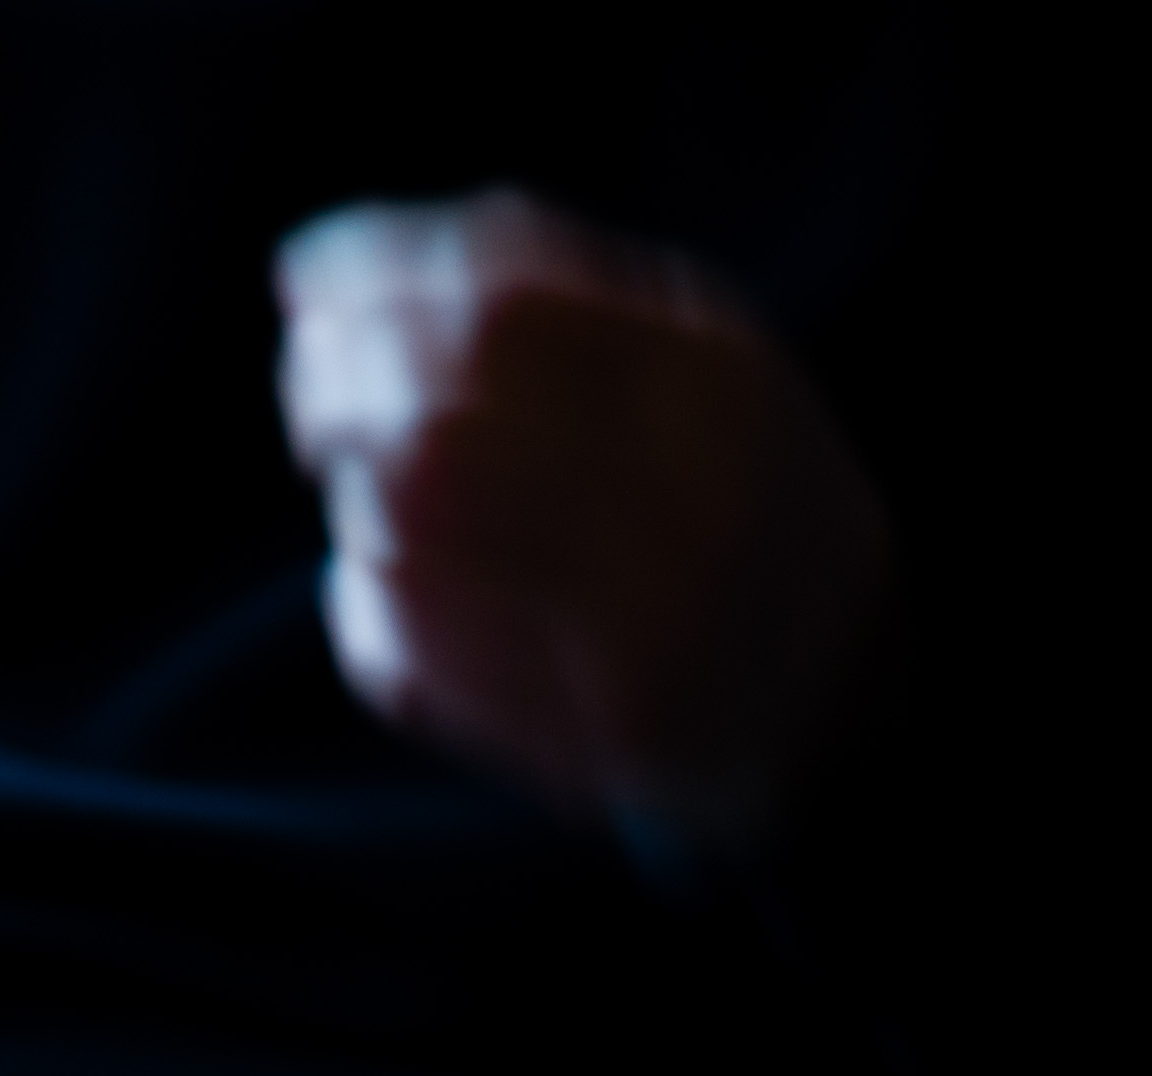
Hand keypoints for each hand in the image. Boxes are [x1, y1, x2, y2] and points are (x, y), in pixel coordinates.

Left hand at [275, 191, 890, 853]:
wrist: (844, 691)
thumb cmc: (743, 498)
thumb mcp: (704, 360)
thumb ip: (561, 290)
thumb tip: (338, 267)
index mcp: (719, 385)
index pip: (505, 306)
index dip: (376, 282)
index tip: (307, 284)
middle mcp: (691, 503)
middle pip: (439, 423)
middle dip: (337, 389)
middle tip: (312, 392)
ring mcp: (643, 629)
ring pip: (412, 535)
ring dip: (355, 496)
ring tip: (367, 485)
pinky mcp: (592, 732)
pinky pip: (411, 652)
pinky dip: (364, 603)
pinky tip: (391, 580)